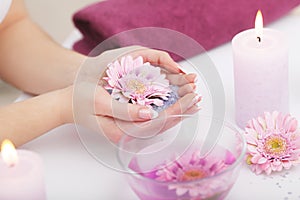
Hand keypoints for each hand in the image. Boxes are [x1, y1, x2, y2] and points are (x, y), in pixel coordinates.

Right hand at [67, 46, 199, 142]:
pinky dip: (167, 112)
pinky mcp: (130, 125)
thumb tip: (149, 113)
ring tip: (192, 99)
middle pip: (162, 125)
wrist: (68, 105)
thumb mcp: (100, 102)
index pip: (156, 123)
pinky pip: (153, 120)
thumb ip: (124, 110)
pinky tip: (177, 104)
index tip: (189, 97)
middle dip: (181, 111)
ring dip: (177, 112)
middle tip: (197, 96)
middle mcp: (128, 135)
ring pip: (160, 124)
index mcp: (121, 131)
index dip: (175, 110)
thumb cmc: (81, 100)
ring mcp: (129, 131)